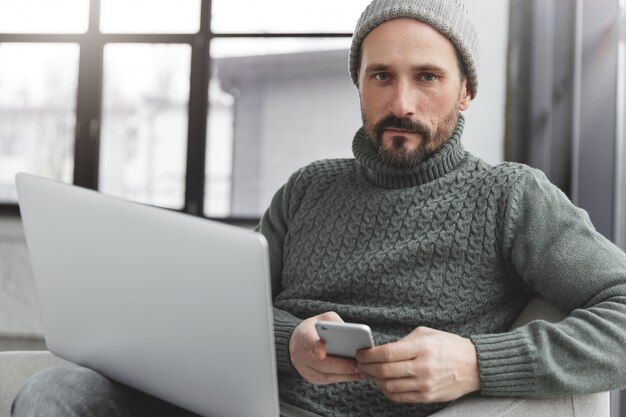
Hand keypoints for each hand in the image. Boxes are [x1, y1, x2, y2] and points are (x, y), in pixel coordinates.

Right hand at [289, 312, 364, 384]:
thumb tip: (354, 336)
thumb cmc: (316, 328)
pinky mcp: (311, 377)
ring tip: (362, 370)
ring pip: (326, 375)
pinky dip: (343, 378)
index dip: (314, 346)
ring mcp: (304, 368)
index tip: (322, 353)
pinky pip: (328, 380)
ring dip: (346, 374)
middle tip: (358, 365)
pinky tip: (356, 374)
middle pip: (321, 363)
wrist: (298, 341)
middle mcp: (300, 353)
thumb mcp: (324, 319)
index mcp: (303, 334)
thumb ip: (336, 324)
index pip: (308, 339)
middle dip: (342, 366)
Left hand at [356, 326, 479, 402]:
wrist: (475, 365)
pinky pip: (399, 397)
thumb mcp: (426, 334)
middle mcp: (423, 367)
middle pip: (384, 371)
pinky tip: (382, 383)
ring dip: (374, 380)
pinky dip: (386, 390)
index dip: (369, 355)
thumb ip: (403, 341)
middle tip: (360, 364)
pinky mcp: (428, 397)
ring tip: (369, 373)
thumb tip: (381, 350)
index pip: (387, 353)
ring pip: (389, 386)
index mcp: (422, 348)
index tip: (361, 353)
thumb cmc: (449, 346)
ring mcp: (425, 384)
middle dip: (367, 367)